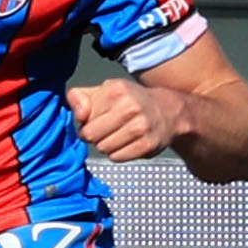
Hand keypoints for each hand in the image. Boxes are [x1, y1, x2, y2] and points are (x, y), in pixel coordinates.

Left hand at [67, 77, 191, 163]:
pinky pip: (116, 157)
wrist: (168, 111)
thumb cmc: (131, 100)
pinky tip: (126, 143)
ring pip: (103, 148)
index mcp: (115, 90)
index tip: (95, 118)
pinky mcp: (147, 145)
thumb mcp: (105, 90)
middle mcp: (129, 107)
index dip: (85, 121)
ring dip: (106, 145)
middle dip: (94, 135)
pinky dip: (117, 153)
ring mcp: (140, 127)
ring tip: (117, 136)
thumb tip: (79, 116)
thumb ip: (80, 97)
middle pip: (91, 136)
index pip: (83, 118)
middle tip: (106, 130)